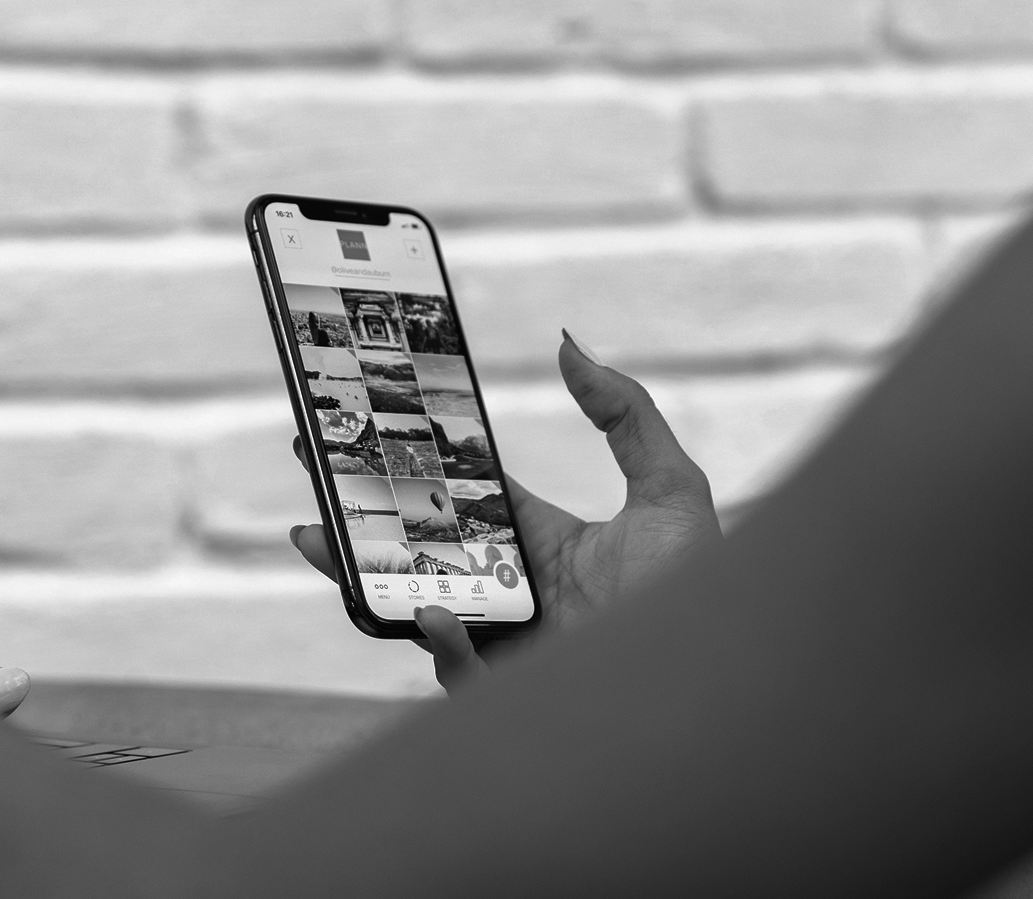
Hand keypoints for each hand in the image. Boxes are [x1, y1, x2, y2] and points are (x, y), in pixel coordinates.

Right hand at [289, 330, 722, 691]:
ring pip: (409, 604)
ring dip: (358, 572)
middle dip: (355, 512)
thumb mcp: (669, 487)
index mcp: (538, 542)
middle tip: (311, 466)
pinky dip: (439, 640)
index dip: (409, 464)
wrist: (721, 674)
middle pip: (414, 546)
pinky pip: (452, 666)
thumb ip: (624, 411)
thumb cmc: (701, 589)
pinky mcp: (504, 690)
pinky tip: (433, 613)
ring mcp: (501, 641)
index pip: (458, 497)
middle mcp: (510, 592)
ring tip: (315, 533)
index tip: (364, 426)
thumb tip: (568, 342)